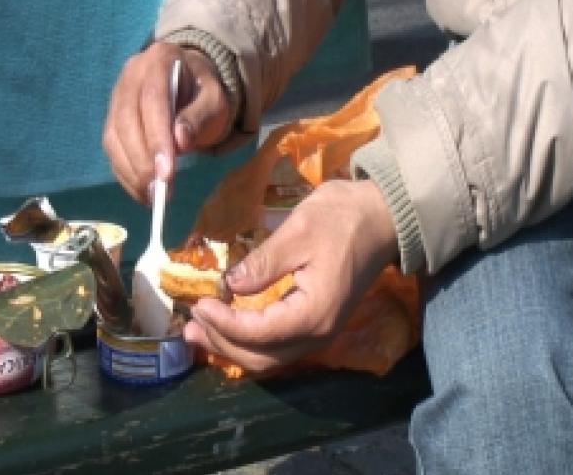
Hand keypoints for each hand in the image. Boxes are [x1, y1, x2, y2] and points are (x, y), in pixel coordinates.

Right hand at [102, 41, 232, 203]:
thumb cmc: (205, 93)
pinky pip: (112, 149)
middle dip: (141, 161)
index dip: (156, 138)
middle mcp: (131, 75)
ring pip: (113, 137)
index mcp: (159, 60)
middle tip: (159, 192)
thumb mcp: (215, 101)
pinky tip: (142, 192)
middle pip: (126, 120)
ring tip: (153, 197)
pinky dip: (125, 174)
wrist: (190, 84)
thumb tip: (181, 141)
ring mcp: (117, 96)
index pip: (152, 100)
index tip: (166, 172)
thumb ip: (200, 117)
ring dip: (131, 172)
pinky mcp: (112, 119)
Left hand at [183, 179, 398, 371]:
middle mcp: (317, 334)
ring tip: (200, 330)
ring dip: (232, 346)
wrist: (382, 216)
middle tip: (190, 323)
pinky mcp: (317, 323)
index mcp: (313, 313)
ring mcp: (320, 332)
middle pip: (260, 356)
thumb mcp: (298, 232)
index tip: (199, 302)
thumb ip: (262, 264)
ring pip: (268, 356)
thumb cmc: (342, 218)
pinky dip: (249, 340)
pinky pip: (277, 345)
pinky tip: (229, 326)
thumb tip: (229, 285)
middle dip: (221, 342)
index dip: (223, 323)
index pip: (258, 333)